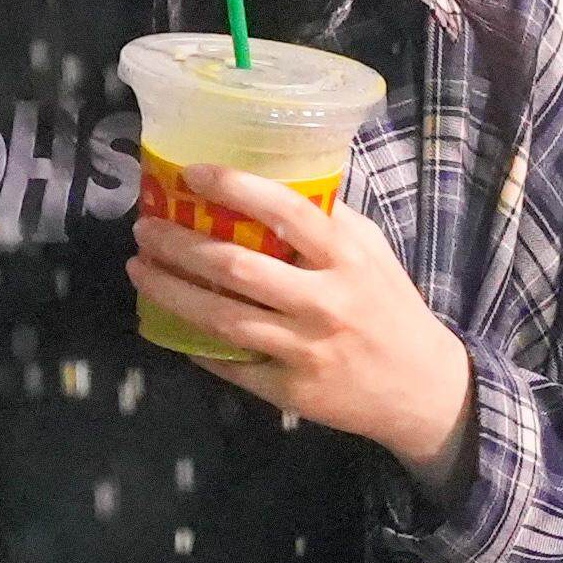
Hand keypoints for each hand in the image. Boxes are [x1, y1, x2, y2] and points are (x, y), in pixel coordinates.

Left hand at [129, 170, 477, 497]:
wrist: (423, 389)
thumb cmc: (391, 309)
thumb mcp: (372, 253)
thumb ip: (329, 221)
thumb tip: (274, 183)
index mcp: (345, 260)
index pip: (287, 212)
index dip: (236, 187)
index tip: (193, 172)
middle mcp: (323, 303)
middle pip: (236, 267)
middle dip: (179, 244)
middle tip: (145, 228)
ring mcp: (303, 349)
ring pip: (221, 318)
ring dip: (170, 291)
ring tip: (139, 269)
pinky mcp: (289, 390)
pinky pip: (229, 364)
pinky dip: (194, 344)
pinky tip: (166, 322)